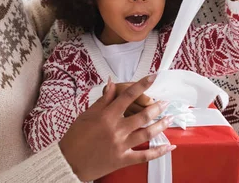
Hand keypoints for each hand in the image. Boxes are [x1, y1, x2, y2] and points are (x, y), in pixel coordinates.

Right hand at [59, 75, 175, 180]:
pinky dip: (158, 151)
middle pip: (142, 115)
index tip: (153, 77)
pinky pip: (145, 155)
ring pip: (147, 133)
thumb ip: (103, 100)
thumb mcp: (87, 114)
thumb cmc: (75, 138)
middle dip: (156, 107)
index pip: (127, 96)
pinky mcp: (123, 159)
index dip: (142, 85)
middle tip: (165, 102)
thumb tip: (111, 83)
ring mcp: (121, 145)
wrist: (69, 162)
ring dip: (160, 124)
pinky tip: (169, 146)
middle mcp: (116, 129)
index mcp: (106, 116)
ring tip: (169, 118)